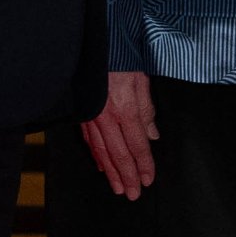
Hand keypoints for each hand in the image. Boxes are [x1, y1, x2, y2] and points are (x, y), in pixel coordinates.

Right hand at [83, 70, 157, 200]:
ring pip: (101, 151)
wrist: (96, 42)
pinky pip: (90, 140)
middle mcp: (106, 116)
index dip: (144, 164)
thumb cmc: (121, 57)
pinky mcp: (83, 112)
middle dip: (127, 176)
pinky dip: (96, 155)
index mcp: (125, 108)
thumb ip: (147, 109)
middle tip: (133, 194)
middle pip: (119, 154)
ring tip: (117, 188)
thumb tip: (152, 134)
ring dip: (110, 172)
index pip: (138, 145)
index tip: (149, 179)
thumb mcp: (142, 80)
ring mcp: (92, 116)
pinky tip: (101, 165)